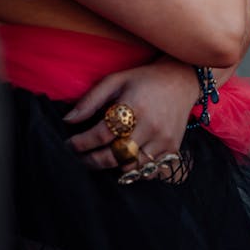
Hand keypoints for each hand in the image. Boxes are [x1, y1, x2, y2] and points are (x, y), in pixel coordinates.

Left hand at [63, 57, 199, 171]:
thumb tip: (68, 120)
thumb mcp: (116, 80)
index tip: (69, 144)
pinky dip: (132, 168)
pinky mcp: (172, 149)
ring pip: (130, 167)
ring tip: (99, 158)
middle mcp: (151, 126)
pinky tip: (123, 159)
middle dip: (92, 160)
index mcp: (134, 106)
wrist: (181, 81)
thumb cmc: (144, 79)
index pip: (102, 134)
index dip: (81, 143)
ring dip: (111, 166)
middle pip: (115, 156)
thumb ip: (91, 100)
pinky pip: (147, 170)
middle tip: (79, 158)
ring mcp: (163, 140)